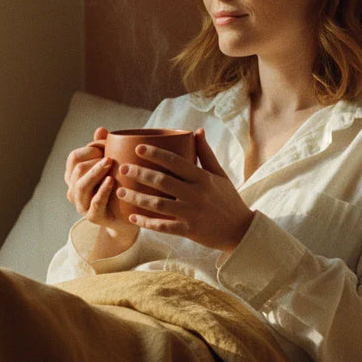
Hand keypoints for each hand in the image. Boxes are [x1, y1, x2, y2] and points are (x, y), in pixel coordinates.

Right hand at [64, 127, 138, 237]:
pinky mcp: (93, 217)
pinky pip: (95, 202)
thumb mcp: (112, 166)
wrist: (128, 217)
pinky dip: (103, 190)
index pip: (74, 157)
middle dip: (94, 160)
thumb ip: (104, 148)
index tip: (107, 146)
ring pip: (82, 184)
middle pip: (77, 168)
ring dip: (96, 171)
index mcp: (75, 176)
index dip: (90, 149)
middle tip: (111, 156)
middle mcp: (74, 190)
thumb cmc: (119, 186)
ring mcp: (81, 205)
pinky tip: (112, 181)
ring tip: (109, 162)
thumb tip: (101, 130)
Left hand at [116, 128, 254, 251]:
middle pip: (162, 181)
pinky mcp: (189, 230)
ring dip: (137, 198)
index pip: (176, 162)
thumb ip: (206, 154)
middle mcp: (197, 194)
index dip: (156, 154)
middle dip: (140, 174)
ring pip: (158, 204)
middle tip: (123, 169)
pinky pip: (164, 226)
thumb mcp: (220, 175)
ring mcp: (192, 213)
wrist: (240, 230)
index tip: (138, 148)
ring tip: (120, 192)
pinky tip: (132, 217)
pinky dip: (146, 222)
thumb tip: (197, 131)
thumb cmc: (228, 199)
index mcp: (203, 178)